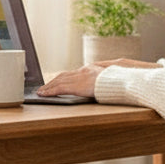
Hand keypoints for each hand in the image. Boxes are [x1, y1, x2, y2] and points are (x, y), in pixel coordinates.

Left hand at [36, 59, 159, 97]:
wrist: (123, 80)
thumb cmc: (122, 81)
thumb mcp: (113, 79)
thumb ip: (106, 81)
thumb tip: (107, 85)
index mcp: (92, 69)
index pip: (74, 73)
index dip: (63, 77)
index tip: (57, 81)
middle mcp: (84, 70)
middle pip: (64, 75)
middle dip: (52, 81)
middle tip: (44, 87)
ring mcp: (80, 77)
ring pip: (59, 80)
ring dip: (48, 86)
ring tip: (41, 92)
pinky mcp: (77, 85)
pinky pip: (60, 88)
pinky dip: (50, 91)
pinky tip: (44, 94)